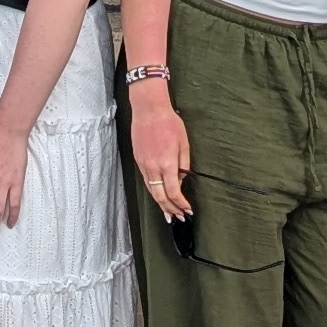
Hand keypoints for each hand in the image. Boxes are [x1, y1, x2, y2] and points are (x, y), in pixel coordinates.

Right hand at [128, 83, 192, 221]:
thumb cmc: (169, 122)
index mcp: (167, 163)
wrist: (149, 109)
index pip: (173, 192)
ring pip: (151, 190)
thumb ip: (183, 164)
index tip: (187, 210)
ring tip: (167, 212)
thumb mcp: (184, 143)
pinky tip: (158, 194)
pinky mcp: (138, 160)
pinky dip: (153, 191)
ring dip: (160, 203)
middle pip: (160, 196)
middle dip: (169, 209)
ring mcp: (144, 164)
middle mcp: (153, 167)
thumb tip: (180, 178)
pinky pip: (146, 180)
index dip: (180, 204)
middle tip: (177, 217)